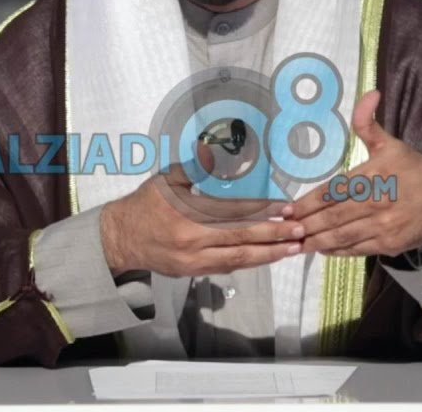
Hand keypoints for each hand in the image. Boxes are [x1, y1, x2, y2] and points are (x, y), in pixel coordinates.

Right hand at [100, 141, 305, 276]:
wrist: (121, 238)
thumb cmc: (146, 204)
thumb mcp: (167, 179)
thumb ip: (195, 166)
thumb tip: (215, 148)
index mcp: (187, 214)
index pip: (234, 212)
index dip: (262, 210)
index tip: (284, 207)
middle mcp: (193, 241)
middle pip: (241, 239)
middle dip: (274, 235)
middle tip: (299, 230)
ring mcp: (194, 261)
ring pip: (238, 258)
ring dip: (269, 254)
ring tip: (293, 247)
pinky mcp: (194, 272)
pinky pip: (228, 267)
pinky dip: (250, 261)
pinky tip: (268, 256)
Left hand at [288, 90, 421, 256]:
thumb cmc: (414, 170)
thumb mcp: (390, 144)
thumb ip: (368, 123)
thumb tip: (370, 93)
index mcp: (373, 175)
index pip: (333, 192)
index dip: (307, 202)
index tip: (287, 209)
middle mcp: (376, 202)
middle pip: (333, 217)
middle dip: (306, 224)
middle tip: (285, 229)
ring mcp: (383, 226)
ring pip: (342, 236)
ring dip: (316, 241)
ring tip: (296, 243)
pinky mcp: (389, 245)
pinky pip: (356, 249)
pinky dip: (336, 250)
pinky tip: (321, 248)